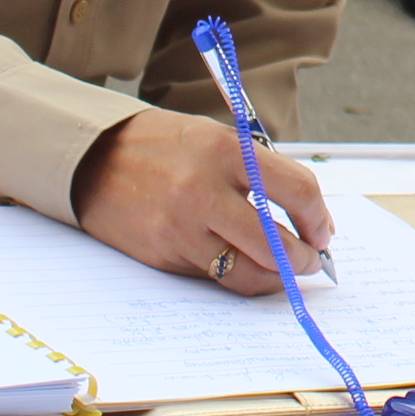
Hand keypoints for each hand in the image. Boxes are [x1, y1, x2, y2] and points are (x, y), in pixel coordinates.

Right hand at [69, 109, 335, 293]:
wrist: (92, 158)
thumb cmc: (163, 145)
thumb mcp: (214, 138)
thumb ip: (257, 171)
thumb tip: (305, 212)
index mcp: (225, 151)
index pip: (296, 189)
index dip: (318, 216)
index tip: (322, 228)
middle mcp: (203, 190)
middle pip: (276, 242)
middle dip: (303, 258)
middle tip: (311, 259)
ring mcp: (181, 227)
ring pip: (247, 271)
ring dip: (276, 277)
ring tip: (285, 270)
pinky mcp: (164, 254)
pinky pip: (215, 276)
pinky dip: (239, 276)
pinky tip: (248, 267)